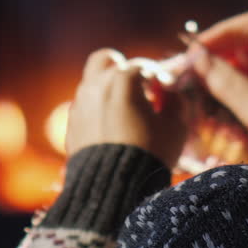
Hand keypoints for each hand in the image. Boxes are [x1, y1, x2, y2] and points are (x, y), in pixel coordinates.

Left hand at [65, 49, 187, 168]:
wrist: (114, 187)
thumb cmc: (150, 153)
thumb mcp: (176, 125)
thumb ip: (176, 100)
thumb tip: (171, 92)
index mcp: (122, 79)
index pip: (145, 67)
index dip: (160, 78)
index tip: (168, 94)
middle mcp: (96, 85)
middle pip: (108, 60)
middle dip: (125, 69)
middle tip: (139, 88)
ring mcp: (80, 103)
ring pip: (92, 82)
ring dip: (109, 88)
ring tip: (127, 110)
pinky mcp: (71, 124)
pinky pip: (85, 106)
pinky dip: (98, 108)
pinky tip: (113, 127)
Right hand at [191, 9, 247, 161]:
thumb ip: (227, 82)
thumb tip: (196, 55)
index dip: (223, 31)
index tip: (197, 49)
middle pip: (244, 43)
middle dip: (215, 53)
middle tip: (189, 71)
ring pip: (240, 64)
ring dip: (216, 73)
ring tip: (195, 89)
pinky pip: (242, 85)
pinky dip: (223, 90)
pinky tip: (209, 105)